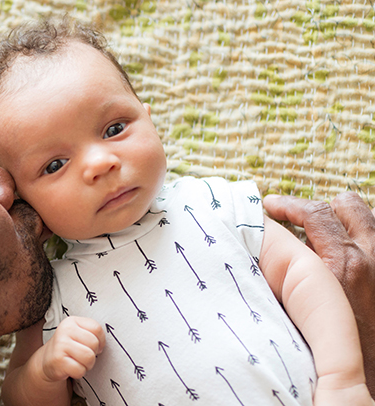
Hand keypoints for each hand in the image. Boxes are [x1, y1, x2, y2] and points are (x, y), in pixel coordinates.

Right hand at [34, 316, 104, 381]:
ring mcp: (60, 345)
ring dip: (87, 364)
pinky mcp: (58, 360)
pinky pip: (80, 370)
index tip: (93, 346)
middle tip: (83, 356)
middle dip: (93, 354)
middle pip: (94, 343)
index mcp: (72, 321)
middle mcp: (65, 330)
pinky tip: (71, 368)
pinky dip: (79, 373)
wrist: (47, 360)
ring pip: (89, 357)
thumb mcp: (78, 334)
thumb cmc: (69, 347)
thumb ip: (91, 333)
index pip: (97, 328)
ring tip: (79, 362)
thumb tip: (102, 346)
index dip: (101, 341)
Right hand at [263, 192, 374, 395]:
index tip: (269, 207)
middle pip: (344, 207)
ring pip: (367, 221)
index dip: (286, 205)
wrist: (366, 379)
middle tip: (290, 214)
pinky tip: (343, 258)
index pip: (314, 213)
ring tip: (320, 231)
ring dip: (342, 221)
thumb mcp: (300, 317)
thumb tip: (259, 266)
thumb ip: (281, 286)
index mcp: (344, 266)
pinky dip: (361, 243)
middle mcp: (370, 261)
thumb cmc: (341, 358)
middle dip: (316, 208)